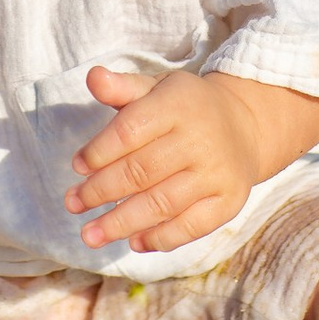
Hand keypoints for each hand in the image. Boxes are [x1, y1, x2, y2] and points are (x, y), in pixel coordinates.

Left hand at [64, 66, 318, 252]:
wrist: (245, 126)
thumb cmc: (185, 108)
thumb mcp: (156, 88)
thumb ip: (122, 88)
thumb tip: (93, 77)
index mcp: (178, 105)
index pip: (130, 131)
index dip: (99, 152)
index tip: (77, 166)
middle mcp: (201, 139)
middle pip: (141, 171)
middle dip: (101, 191)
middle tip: (73, 204)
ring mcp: (217, 173)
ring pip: (162, 203)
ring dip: (121, 223)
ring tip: (91, 234)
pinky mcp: (229, 201)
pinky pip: (192, 226)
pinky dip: (160, 237)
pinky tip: (133, 242)